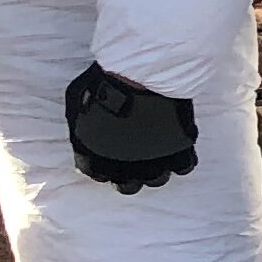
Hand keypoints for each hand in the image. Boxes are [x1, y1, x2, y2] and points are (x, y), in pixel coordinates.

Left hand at [64, 64, 199, 190]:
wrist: (138, 75)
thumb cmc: (104, 84)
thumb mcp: (76, 99)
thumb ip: (79, 122)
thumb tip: (80, 128)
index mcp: (96, 160)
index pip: (96, 173)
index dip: (102, 163)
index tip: (107, 151)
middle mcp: (125, 169)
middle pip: (128, 186)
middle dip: (130, 174)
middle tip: (133, 156)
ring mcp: (155, 163)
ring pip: (158, 179)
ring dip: (156, 167)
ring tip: (156, 149)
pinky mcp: (180, 151)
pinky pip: (185, 165)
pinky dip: (181, 157)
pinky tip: (175, 143)